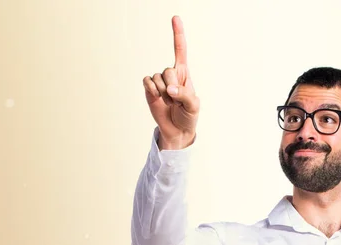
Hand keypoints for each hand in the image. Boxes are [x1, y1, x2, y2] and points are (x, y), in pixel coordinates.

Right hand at [142, 16, 198, 148]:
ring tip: (169, 102)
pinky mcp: (149, 89)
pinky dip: (152, 90)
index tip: (175, 18)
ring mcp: (159, 81)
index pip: (180, 50)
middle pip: (168, 70)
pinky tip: (157, 98)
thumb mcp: (194, 106)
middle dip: (172, 86)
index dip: (178, 34)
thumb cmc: (189, 116)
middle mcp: (171, 74)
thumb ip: (185, 95)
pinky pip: (147, 82)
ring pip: (157, 77)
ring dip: (163, 92)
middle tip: (176, 99)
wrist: (177, 130)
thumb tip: (170, 88)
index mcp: (184, 74)